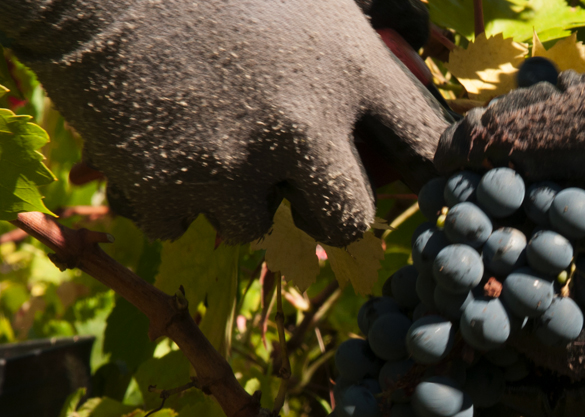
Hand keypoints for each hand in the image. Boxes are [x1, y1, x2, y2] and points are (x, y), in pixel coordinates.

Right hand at [0, 0, 451, 244]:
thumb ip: (367, 19)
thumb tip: (417, 34)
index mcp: (347, 69)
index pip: (427, 143)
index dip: (424, 161)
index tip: (408, 166)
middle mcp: (301, 131)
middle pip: (349, 222)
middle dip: (328, 209)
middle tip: (304, 186)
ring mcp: (231, 168)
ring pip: (255, 227)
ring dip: (236, 195)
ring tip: (206, 135)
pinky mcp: (165, 192)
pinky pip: (183, 224)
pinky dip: (171, 194)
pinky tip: (158, 140)